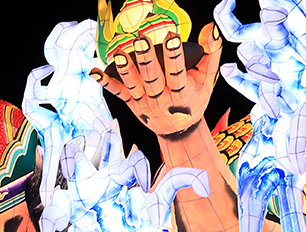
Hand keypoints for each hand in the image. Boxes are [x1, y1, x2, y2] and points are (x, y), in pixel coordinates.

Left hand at [90, 23, 221, 135]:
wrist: (178, 129)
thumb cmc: (194, 99)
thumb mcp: (208, 80)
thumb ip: (211, 54)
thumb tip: (210, 27)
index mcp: (182, 93)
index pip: (177, 73)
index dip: (174, 57)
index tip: (172, 38)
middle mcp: (161, 99)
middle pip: (152, 79)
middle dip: (147, 59)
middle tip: (141, 40)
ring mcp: (144, 101)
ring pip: (134, 86)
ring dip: (126, 70)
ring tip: (119, 54)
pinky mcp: (131, 103)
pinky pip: (117, 92)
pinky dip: (105, 83)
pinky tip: (94, 72)